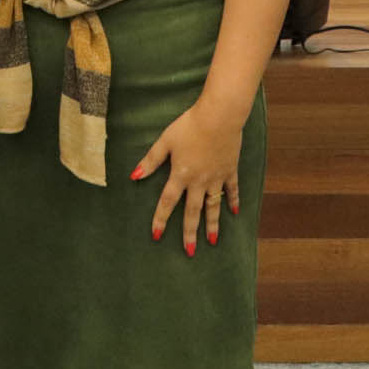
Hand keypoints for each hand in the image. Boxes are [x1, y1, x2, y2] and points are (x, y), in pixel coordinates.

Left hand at [132, 100, 245, 257]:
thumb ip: (150, 160)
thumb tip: (134, 176)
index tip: (157, 236)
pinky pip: (232, 189)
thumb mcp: (165, 141)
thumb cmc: (189, 125)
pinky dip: (233, 201)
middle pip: (192, 211)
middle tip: (189, 252)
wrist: (219, 116)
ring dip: (212, 225)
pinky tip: (234, 212)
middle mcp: (199, 181)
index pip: (168, 202)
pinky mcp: (230, 170)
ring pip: (213, 206)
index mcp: (181, 175)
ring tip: (212, 242)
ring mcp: (216, 177)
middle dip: (189, 233)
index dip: (161, 219)